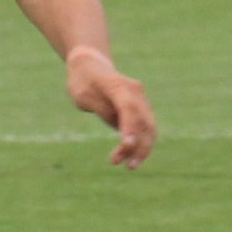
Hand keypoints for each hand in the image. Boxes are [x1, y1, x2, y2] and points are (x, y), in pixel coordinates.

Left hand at [65, 46, 156, 169]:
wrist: (91, 65)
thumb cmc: (83, 81)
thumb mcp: (83, 96)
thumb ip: (101, 109)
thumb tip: (119, 127)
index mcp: (118, 85)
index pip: (128, 108)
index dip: (130, 128)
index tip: (126, 146)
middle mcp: (134, 91)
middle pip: (143, 121)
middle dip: (138, 145)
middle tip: (125, 165)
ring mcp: (140, 99)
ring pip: (148, 127)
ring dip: (141, 148)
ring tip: (128, 165)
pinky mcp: (140, 108)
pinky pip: (145, 128)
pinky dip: (141, 143)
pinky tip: (131, 157)